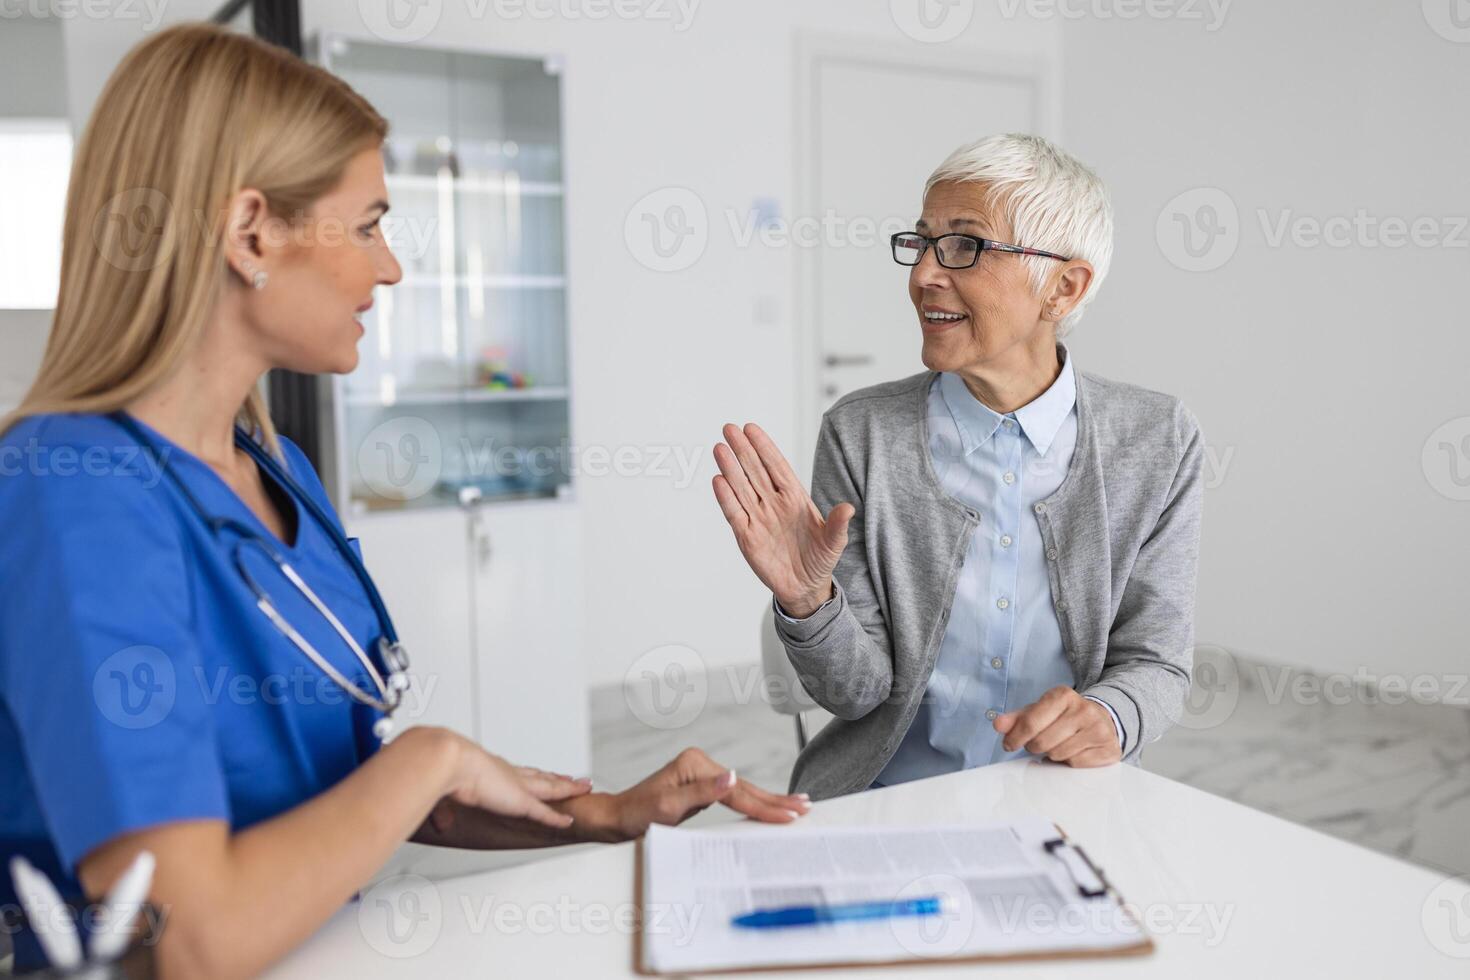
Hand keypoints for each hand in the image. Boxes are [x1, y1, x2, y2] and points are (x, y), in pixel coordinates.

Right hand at [436, 729, 592, 830]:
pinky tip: (569, 821)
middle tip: (572, 777)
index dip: (532, 773)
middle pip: (541, 776)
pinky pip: (545, 812)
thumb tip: (440, 825)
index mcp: (492, 768)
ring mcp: (518, 786)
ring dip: (569, 789)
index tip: (540, 772)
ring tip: (584, 787)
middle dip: (557, 777)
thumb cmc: (443, 769)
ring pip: (552, 788)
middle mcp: (510, 774)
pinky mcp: (521, 801)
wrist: (450, 761)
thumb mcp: (444, 790)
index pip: (519, 771)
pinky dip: (557, 818)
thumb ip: (443, 810)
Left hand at [609, 747, 810, 839]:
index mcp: (695, 764)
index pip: (738, 790)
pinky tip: (769, 807)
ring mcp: (703, 776)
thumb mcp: (667, 806)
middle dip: (776, 800)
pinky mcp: (703, 789)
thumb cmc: (638, 814)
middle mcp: (701, 766)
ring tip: (797, 805)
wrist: (618, 819)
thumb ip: (702, 794)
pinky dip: (754, 804)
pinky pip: (735, 798)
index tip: (790, 815)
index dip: (765, 805)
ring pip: (744, 791)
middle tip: (806, 806)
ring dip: (770, 801)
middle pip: (746, 787)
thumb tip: (733, 777)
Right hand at [712, 422, 853, 618]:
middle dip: (742, 450)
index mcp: (794, 498)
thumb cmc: (820, 559)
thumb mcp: (834, 542)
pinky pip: (734, 513)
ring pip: (741, 488)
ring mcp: (758, 518)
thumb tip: (848, 508)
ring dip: (730, 469)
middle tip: (729, 429)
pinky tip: (719, 481)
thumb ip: (838, 525)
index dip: (764, 447)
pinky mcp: (747, 537)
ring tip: (720, 449)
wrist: (805, 587)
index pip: (776, 467)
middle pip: (755, 472)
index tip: (751, 428)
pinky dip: (726, 498)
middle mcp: (773, 504)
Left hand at [993, 687, 1121, 767]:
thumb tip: (998, 724)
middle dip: (1035, 746)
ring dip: (1052, 755)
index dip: (1015, 737)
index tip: (1009, 745)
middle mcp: (1084, 709)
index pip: (1030, 722)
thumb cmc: (1064, 716)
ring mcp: (1099, 729)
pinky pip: (1075, 764)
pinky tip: (1073, 751)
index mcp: (1063, 695)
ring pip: (1058, 754)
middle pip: (1042, 742)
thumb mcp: (1039, 711)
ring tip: (1058, 745)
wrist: (1102, 719)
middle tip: (1039, 743)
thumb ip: (1017, 718)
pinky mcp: (1109, 749)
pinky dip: (1069, 762)